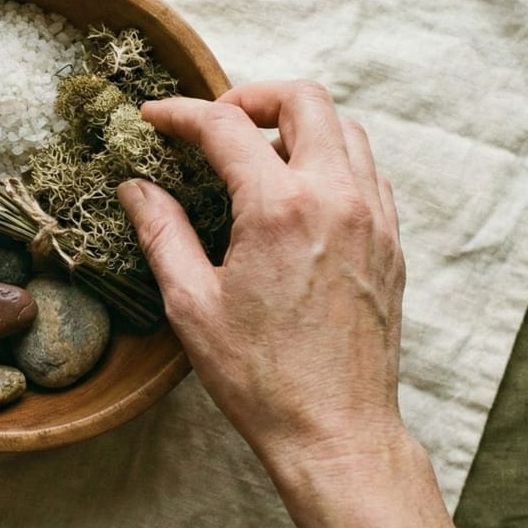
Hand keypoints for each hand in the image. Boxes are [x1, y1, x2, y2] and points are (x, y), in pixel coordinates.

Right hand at [117, 80, 406, 469]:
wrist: (335, 431)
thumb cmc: (261, 377)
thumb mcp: (192, 304)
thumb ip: (162, 233)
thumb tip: (136, 188)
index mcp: (280, 208)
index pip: (226, 127)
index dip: (182, 113)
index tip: (154, 117)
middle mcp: (337, 199)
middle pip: (305, 100)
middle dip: (253, 96)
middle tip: (215, 124)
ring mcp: (373, 219)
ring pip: (347, 129)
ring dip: (298, 125)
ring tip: (257, 155)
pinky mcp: (391, 244)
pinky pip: (369, 172)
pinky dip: (333, 160)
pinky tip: (299, 193)